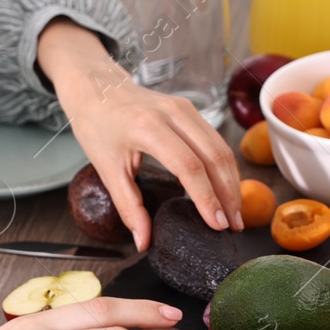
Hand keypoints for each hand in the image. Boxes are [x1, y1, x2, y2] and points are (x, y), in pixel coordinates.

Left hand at [39, 20, 241, 249]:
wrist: (96, 86)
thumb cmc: (97, 126)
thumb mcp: (107, 169)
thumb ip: (128, 207)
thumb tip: (144, 242)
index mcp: (148, 127)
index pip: (189, 166)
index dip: (207, 198)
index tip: (217, 224)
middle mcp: (172, 113)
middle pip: (214, 157)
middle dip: (228, 194)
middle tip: (233, 226)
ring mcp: (185, 108)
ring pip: (221, 148)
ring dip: (232, 182)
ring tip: (234, 213)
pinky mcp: (190, 109)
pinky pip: (216, 140)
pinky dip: (225, 168)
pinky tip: (226, 189)